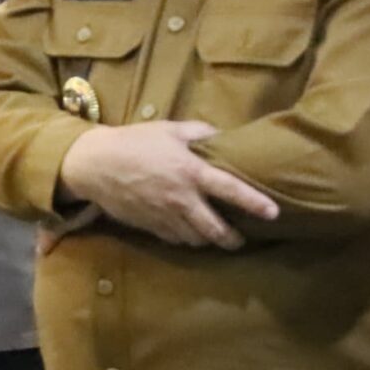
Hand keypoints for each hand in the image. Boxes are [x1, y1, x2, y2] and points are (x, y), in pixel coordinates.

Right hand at [58, 120, 278, 249]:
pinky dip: (185, 238)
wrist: (96, 164)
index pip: (231, 190)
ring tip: (215, 236)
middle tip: (240, 239)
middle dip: (232, 239)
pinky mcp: (151, 226)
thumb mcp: (169, 129)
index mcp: (192, 172)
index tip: (273, 212)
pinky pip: (175, 240)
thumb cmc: (135, 141)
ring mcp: (166, 217)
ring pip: (196, 239)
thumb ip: (199, 133)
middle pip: (216, 229)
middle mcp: (183, 199)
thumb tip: (220, 136)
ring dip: (208, 240)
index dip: (255, 203)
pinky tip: (187, 232)